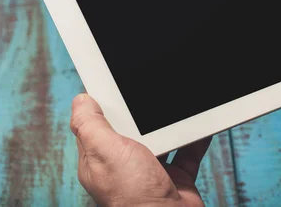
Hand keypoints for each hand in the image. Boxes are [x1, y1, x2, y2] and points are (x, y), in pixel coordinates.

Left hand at [70, 94, 209, 206]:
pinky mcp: (176, 177)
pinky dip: (194, 138)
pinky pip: (187, 150)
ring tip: (177, 105)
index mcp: (99, 159)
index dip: (105, 105)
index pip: (97, 125)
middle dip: (141, 112)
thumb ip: (90, 125)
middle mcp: (124, 166)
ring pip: (161, 137)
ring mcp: (151, 171)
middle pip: (131, 128)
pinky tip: (199, 125)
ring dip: (170, 124)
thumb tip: (81, 100)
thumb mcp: (106, 151)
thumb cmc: (133, 195)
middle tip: (150, 91)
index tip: (115, 84)